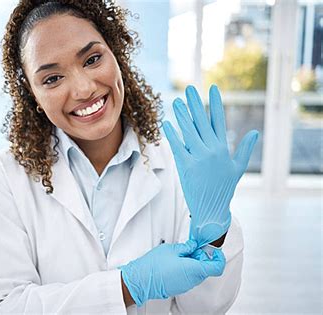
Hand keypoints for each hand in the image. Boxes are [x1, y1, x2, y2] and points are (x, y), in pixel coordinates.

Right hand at [119, 240, 225, 305]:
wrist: (141, 280)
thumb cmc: (154, 266)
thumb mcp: (171, 249)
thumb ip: (186, 246)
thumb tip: (193, 245)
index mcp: (194, 270)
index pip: (217, 267)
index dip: (218, 257)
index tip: (213, 250)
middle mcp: (193, 280)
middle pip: (207, 269)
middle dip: (203, 257)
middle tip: (193, 247)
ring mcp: (186, 285)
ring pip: (198, 273)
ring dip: (194, 263)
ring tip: (182, 253)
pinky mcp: (179, 287)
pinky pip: (189, 278)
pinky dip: (188, 269)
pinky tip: (177, 261)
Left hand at [163, 85, 257, 246]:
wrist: (212, 208)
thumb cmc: (224, 187)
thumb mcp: (238, 167)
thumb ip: (245, 148)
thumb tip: (255, 132)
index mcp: (224, 148)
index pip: (219, 120)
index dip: (216, 103)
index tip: (213, 88)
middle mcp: (213, 150)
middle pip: (202, 121)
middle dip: (196, 104)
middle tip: (190, 89)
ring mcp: (199, 158)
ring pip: (189, 131)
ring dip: (183, 115)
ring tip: (177, 102)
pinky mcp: (187, 166)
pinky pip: (178, 146)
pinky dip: (172, 134)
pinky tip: (167, 123)